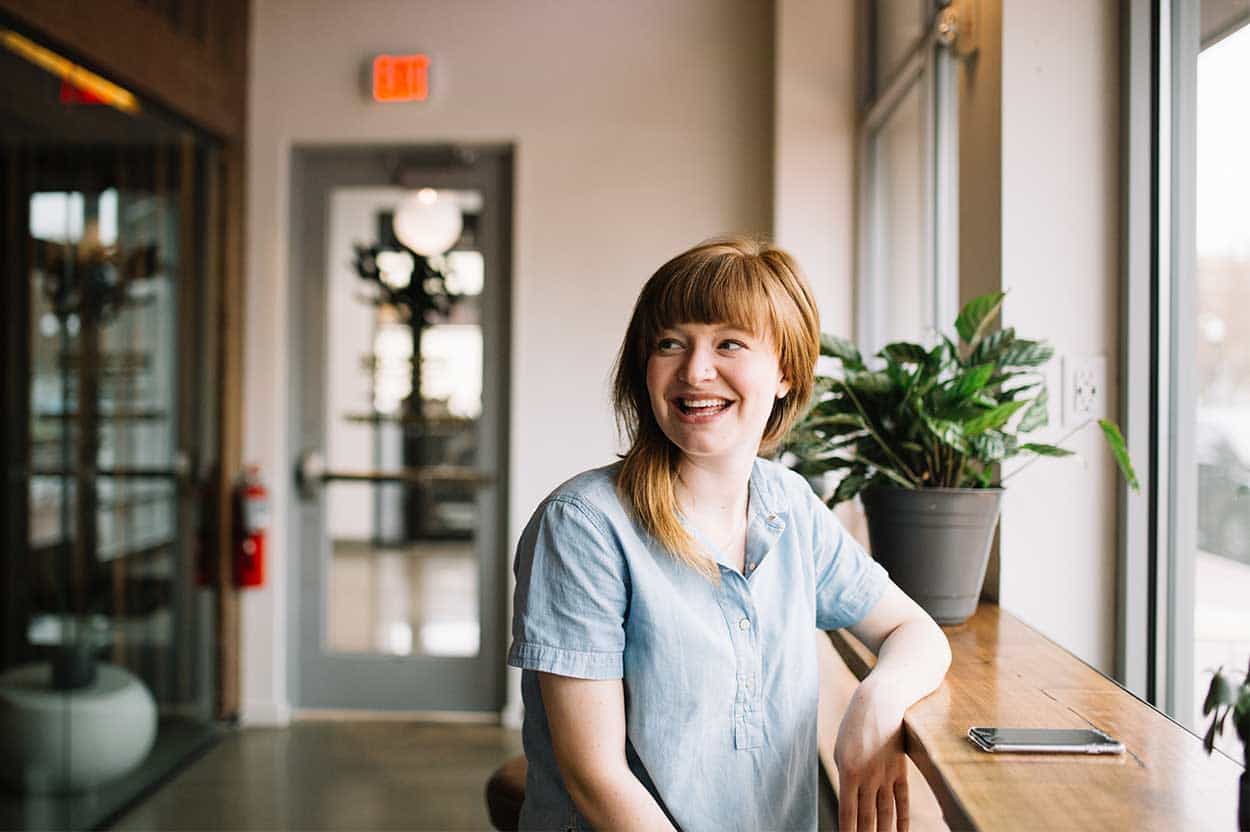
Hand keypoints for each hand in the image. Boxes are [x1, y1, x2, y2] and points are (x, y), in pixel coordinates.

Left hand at [832, 681, 909, 831]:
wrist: (880, 702)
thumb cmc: (854, 725)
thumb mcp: (841, 750)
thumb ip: (846, 777)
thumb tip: (849, 801)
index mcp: (848, 772)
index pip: (848, 813)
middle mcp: (868, 777)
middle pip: (867, 818)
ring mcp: (886, 775)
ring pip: (886, 814)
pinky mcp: (900, 771)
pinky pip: (902, 801)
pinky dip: (902, 821)